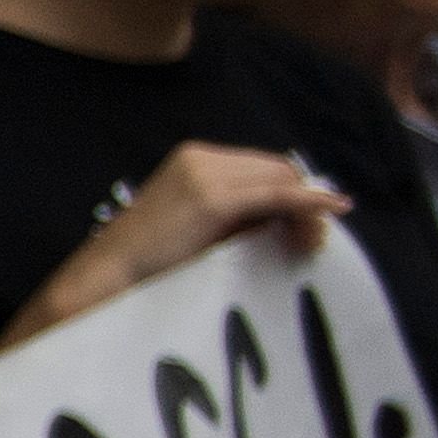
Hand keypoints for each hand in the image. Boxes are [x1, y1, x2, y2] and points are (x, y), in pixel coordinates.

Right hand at [8, 142, 346, 344]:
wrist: (105, 280)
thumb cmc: (146, 267)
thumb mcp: (196, 229)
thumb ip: (235, 217)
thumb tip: (288, 220)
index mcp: (193, 160)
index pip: (262, 167)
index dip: (292, 193)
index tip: (303, 229)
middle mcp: (199, 157)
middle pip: (277, 168)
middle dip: (304, 200)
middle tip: (312, 242)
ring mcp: (203, 175)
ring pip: (281, 179)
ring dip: (306, 208)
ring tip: (309, 244)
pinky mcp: (210, 199)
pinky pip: (276, 195)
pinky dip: (308, 202)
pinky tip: (332, 210)